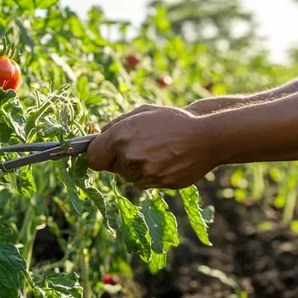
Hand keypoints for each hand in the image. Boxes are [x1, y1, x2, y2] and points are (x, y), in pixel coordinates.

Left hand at [86, 106, 219, 189]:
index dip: (97, 156)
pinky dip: (150, 176)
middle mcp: (130, 155)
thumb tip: (95, 137)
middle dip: (119, 161)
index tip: (102, 154)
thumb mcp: (140, 113)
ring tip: (155, 153)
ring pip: (127, 178)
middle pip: (111, 169)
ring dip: (135, 170)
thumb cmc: (170, 121)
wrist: (204, 136)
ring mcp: (145, 171)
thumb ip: (115, 126)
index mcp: (120, 136)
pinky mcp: (159, 183)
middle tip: (138, 148)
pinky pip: (144, 184)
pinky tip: (164, 162)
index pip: (93, 157)